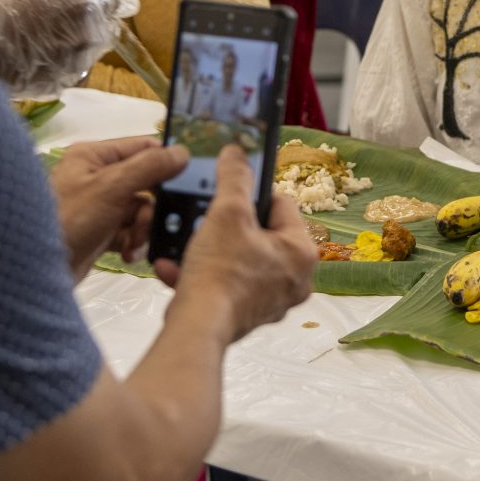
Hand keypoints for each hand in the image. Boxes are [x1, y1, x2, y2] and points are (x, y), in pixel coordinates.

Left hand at [51, 137, 188, 268]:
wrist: (34, 269)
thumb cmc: (70, 219)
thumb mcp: (112, 187)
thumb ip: (150, 166)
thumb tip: (183, 151)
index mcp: (94, 155)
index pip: (143, 147)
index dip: (165, 162)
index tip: (187, 181)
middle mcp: (96, 176)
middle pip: (145, 182)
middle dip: (151, 207)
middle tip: (151, 222)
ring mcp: (98, 205)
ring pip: (140, 210)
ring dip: (142, 228)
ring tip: (132, 244)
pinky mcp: (99, 231)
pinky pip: (129, 230)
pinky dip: (132, 241)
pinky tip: (128, 253)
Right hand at [159, 146, 316, 338]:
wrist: (198, 327)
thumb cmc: (220, 274)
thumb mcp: (226, 212)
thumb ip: (234, 178)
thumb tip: (237, 153)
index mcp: (302, 252)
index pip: (282, 205)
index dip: (252, 196)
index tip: (230, 195)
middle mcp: (296, 279)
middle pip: (260, 234)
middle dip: (227, 228)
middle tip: (207, 224)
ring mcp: (273, 300)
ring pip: (239, 260)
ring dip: (209, 251)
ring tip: (188, 247)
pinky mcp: (248, 315)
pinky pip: (226, 285)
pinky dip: (203, 275)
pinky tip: (177, 270)